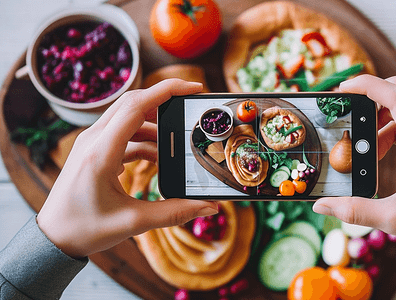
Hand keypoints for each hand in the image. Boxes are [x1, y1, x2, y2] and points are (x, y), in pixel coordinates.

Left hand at [36, 79, 218, 257]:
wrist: (53, 238)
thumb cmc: (84, 229)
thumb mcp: (134, 222)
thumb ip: (175, 212)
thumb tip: (209, 207)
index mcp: (101, 152)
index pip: (136, 106)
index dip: (167, 92)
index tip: (193, 88)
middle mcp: (94, 140)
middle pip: (133, 103)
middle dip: (165, 101)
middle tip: (190, 108)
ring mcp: (92, 143)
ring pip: (129, 118)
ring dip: (155, 126)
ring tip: (176, 145)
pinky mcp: (94, 150)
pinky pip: (124, 134)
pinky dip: (145, 140)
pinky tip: (158, 158)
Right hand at [313, 75, 395, 247]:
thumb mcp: (393, 219)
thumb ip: (354, 211)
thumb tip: (321, 205)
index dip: (370, 86)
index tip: (344, 88)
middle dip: (371, 95)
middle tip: (348, 110)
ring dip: (379, 115)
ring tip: (367, 146)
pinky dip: (389, 125)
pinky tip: (380, 149)